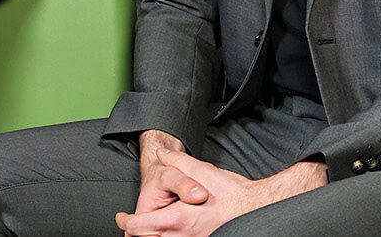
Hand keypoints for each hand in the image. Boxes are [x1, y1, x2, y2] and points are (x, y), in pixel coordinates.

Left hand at [118, 150, 326, 236]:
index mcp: (181, 218)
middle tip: (128, 224)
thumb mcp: (205, 172)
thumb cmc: (234, 194)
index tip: (122, 217)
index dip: (126, 223)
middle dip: (136, 232)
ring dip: (151, 236)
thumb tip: (162, 152)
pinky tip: (167, 231)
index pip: (141, 227)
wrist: (258, 209)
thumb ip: (179, 161)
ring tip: (144, 228)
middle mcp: (184, 235)